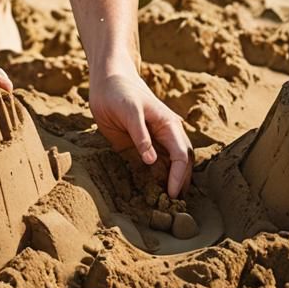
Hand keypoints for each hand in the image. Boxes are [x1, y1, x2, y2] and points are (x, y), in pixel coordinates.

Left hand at [89, 69, 193, 198]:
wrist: (106, 80)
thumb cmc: (119, 91)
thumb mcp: (129, 111)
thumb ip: (141, 135)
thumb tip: (152, 160)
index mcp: (169, 126)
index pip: (181, 156)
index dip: (179, 176)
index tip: (172, 194)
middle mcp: (166, 135)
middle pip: (182, 164)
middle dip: (180, 184)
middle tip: (172, 207)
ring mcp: (154, 141)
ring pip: (170, 166)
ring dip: (171, 183)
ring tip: (165, 205)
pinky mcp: (141, 146)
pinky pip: (152, 165)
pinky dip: (155, 179)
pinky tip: (151, 193)